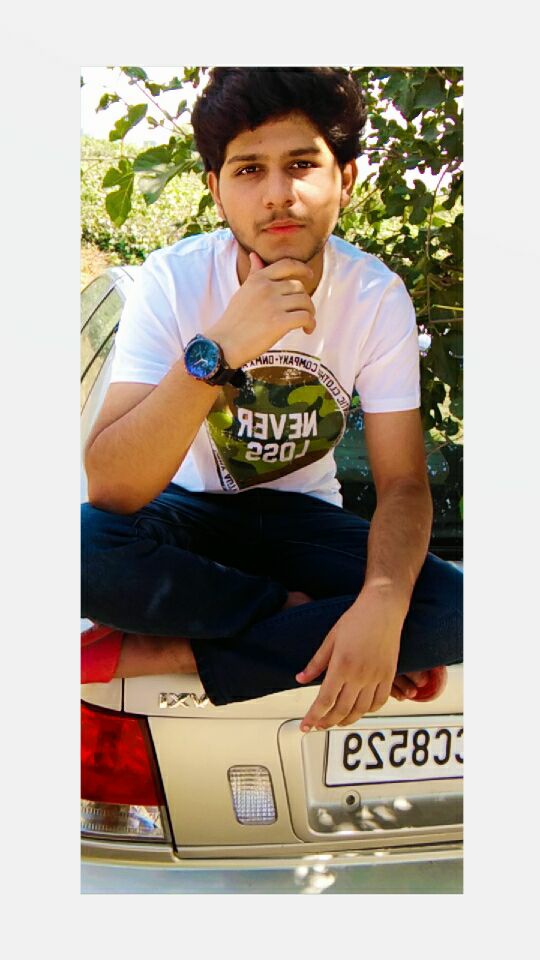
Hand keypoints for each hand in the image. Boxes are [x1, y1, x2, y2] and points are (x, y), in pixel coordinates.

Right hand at [208, 252, 315, 368]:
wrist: (224, 343)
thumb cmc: (234, 320)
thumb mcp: (243, 291)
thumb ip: (254, 274)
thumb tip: (255, 255)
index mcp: (258, 279)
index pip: (287, 264)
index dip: (302, 268)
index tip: (309, 275)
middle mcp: (267, 288)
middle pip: (299, 287)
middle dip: (304, 300)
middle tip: (302, 312)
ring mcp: (273, 305)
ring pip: (305, 302)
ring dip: (310, 312)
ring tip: (306, 323)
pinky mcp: (279, 322)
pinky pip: (305, 317)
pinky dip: (310, 324)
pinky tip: (307, 330)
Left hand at [296, 590, 403, 731]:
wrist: (383, 608)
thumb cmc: (357, 619)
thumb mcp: (330, 639)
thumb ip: (316, 663)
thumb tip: (301, 678)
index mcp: (342, 665)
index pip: (324, 700)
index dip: (313, 716)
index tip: (306, 725)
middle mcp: (359, 675)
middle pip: (341, 709)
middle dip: (327, 722)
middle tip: (318, 725)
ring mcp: (376, 676)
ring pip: (361, 710)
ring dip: (346, 720)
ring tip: (336, 722)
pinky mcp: (389, 675)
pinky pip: (379, 701)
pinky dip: (368, 711)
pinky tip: (359, 710)